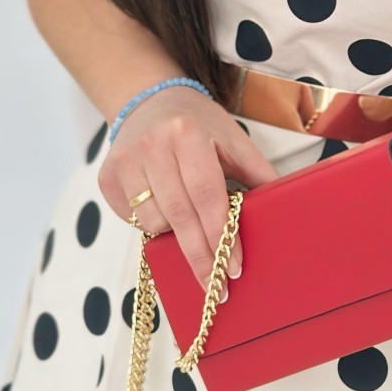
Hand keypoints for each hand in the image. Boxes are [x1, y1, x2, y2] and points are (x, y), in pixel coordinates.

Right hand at [97, 86, 281, 291]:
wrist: (150, 101)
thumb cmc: (198, 125)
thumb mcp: (232, 139)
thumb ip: (256, 173)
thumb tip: (285, 209)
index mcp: (187, 134)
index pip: (207, 196)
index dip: (221, 236)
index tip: (235, 268)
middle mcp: (152, 146)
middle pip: (180, 217)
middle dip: (201, 258)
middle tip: (217, 289)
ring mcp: (125, 162)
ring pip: (154, 223)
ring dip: (176, 238)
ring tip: (192, 234)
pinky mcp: (106, 177)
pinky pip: (132, 220)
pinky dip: (152, 226)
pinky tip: (165, 215)